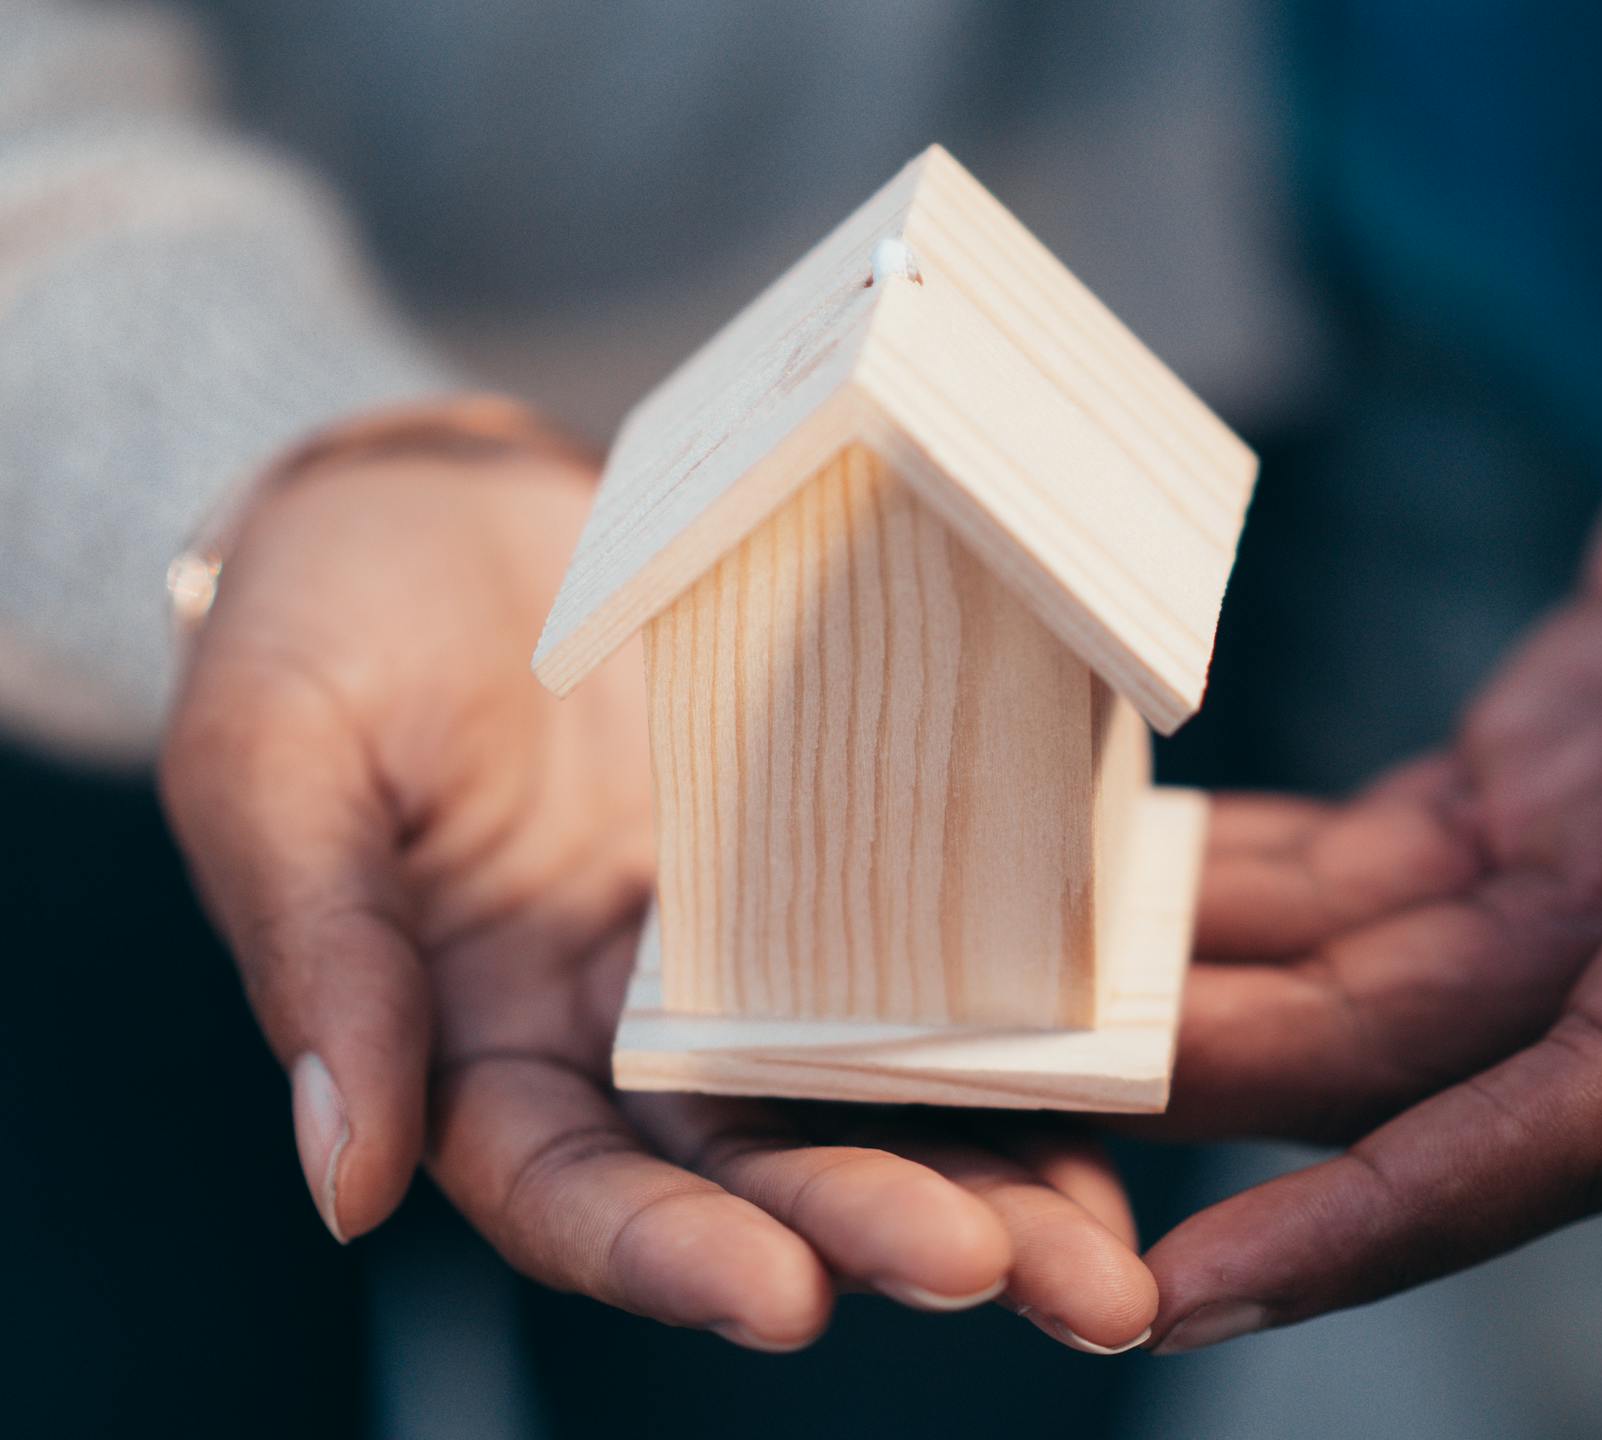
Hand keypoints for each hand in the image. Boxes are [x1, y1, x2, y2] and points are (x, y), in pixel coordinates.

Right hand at [161, 443, 1155, 1353]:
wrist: (440, 514)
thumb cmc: (322, 628)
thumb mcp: (272, 768)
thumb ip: (314, 961)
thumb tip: (346, 1185)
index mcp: (479, 1051)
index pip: (575, 1195)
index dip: (673, 1255)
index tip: (786, 1300)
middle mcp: (623, 1039)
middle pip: (754, 1174)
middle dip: (874, 1230)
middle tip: (1007, 1277)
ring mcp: (736, 959)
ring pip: (863, 1098)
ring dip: (984, 1181)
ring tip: (1100, 1259)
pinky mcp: (826, 871)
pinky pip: (926, 965)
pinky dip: (1015, 1038)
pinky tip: (1110, 1084)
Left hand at [1141, 61, 1601, 1352]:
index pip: (1596, 1098)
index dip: (1409, 1208)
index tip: (1213, 1282)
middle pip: (1418, 1043)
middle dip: (1211, 1088)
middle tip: (1004, 1093)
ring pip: (1375, 956)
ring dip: (1202, 995)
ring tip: (1016, 1004)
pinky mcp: (1555, 746)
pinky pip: (1377, 853)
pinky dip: (1252, 883)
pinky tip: (1130, 885)